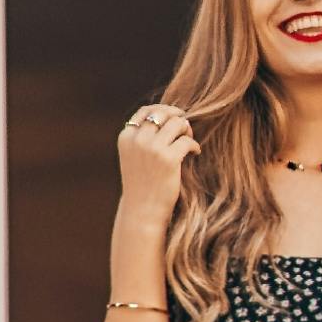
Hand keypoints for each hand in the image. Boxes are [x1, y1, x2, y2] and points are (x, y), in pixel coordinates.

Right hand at [117, 102, 197, 219]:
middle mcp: (137, 139)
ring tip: (188, 143)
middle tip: (185, 130)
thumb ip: (143, 136)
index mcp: (126, 137)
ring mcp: (152, 148)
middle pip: (163, 113)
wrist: (142, 211)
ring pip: (177, 123)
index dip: (164, 110)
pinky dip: (194, 145)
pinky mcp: (169, 159)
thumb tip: (169, 114)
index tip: (175, 117)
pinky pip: (187, 140)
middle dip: (177, 118)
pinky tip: (195, 153)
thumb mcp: (134, 156)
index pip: (146, 110)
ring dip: (187, 130)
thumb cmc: (141, 183)